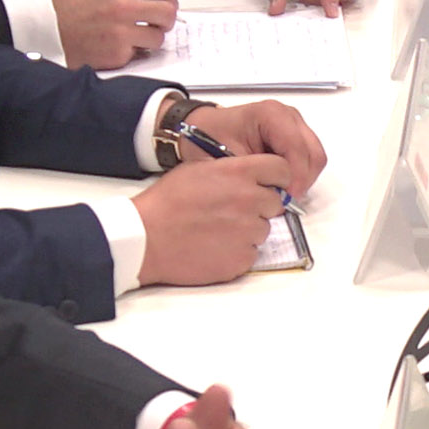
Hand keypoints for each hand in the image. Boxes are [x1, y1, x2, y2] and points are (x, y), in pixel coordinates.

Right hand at [49, 0, 177, 69]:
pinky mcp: (117, 54)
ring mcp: (121, 32)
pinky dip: (129, 53)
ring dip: (149, 40)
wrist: (43, 30)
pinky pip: (137, 54)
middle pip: (167, 12)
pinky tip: (114, 47)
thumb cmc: (63, 9)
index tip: (168, 3)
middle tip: (159, 24)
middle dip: (167, 20)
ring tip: (133, 38)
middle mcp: (122, 6)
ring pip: (157, 38)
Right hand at [133, 152, 299, 286]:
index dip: (277, 177)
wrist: (146, 239)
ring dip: (248, 230)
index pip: (282, 169)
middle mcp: (249, 201)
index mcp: (239, 173)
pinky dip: (237, 251)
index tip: (269, 184)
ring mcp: (248, 232)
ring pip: (263, 230)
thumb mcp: (198, 170)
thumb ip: (231, 169)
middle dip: (260, 206)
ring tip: (217, 230)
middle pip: (275, 202)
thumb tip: (251, 174)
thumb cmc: (166, 203)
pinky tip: (214, 246)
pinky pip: (251, 253)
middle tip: (233, 210)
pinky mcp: (242, 259)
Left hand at [186, 99, 330, 192]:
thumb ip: (252, 176)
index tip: (283, 200)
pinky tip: (279, 184)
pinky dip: (299, 176)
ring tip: (279, 193)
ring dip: (301, 180)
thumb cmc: (207, 141)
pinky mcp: (296, 137)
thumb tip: (276, 197)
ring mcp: (295, 125)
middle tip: (282, 201)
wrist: (201, 131)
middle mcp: (288, 116)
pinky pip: (309, 161)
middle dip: (300, 181)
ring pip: (314, 160)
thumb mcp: (224, 160)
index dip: (294, 178)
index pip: (297, 149)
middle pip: (313, 155)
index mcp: (271, 115)